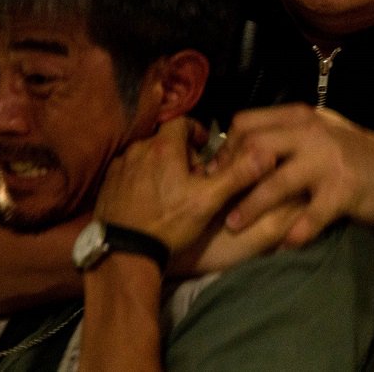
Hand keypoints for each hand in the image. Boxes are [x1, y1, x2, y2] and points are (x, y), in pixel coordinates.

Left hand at [94, 117, 263, 252]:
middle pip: (164, 139)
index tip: (204, 147)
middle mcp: (138, 150)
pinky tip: (149, 199)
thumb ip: (237, 175)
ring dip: (159, 164)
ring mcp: (120, 167)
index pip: (181, 121)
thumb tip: (266, 153)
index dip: (195, 131)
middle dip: (179, 151)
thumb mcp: (209, 201)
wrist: (125, 253)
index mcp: (164, 148)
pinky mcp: (108, 184)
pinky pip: (129, 171)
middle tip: (192, 175)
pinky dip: (141, 178)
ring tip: (171, 189)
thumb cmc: (170, 224)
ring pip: (146, 155)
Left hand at [221, 103, 373, 246]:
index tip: (214, 171)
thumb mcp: (313, 132)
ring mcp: (328, 161)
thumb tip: (232, 145)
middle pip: (257, 149)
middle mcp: (311, 133)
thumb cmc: (344, 155)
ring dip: (252, 205)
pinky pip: (312, 214)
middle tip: (214, 196)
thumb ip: (280, 135)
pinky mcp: (343, 189)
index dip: (225, 147)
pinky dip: (296, 231)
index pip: (247, 123)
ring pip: (278, 183)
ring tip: (234, 225)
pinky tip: (283, 244)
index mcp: (298, 117)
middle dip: (231, 175)